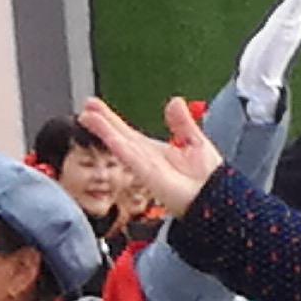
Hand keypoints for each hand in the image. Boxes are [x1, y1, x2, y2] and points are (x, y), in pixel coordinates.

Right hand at [73, 95, 221, 218]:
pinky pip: (129, 155)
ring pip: (119, 142)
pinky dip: (117, 144)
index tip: (96, 107)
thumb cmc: (209, 180)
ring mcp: (144, 166)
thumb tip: (174, 102)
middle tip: (85, 106)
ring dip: (102, 129)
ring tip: (85, 115)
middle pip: (118, 135)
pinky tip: (107, 134)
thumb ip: (182, 122)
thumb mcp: (196, 141)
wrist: (215, 198)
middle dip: (101, 121)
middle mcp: (145, 158)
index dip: (111, 119)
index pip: (128, 132)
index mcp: (155, 151)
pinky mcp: (147, 173)